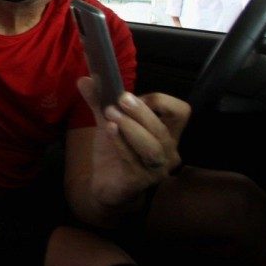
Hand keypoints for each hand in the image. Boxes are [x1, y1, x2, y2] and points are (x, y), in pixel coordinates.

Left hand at [78, 78, 187, 206]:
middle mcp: (168, 152)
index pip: (180, 112)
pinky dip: (120, 143)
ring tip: (110, 115)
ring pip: (152, 147)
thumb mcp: (109, 123)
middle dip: (140, 111)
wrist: (105, 187)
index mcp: (167, 134)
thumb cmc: (116, 152)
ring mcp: (156, 169)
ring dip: (131, 127)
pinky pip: (133, 160)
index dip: (159, 101)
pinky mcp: (140, 181)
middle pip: (162, 128)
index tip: (130, 97)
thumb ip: (100, 102)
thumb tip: (85, 79)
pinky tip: (108, 131)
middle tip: (118, 100)